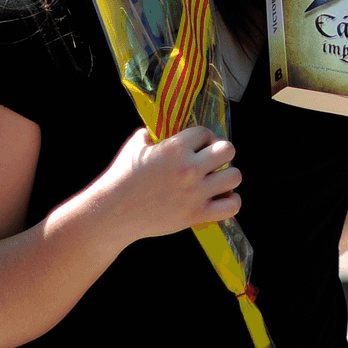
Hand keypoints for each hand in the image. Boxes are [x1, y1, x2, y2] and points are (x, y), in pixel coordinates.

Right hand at [94, 126, 241, 247]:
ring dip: (228, 176)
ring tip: (217, 180)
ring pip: (235, 176)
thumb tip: (155, 132)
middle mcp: (189, 168)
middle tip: (211, 161)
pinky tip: (220, 198)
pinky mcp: (196, 215)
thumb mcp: (134, 147)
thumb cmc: (121, 178)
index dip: (203, 138)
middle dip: (221, 153)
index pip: (205, 132)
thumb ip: (149, 135)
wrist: (112, 213)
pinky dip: (231, 201)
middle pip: (228, 150)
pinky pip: (231, 206)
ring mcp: (195, 193)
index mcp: (175, 148)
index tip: (199, 146)